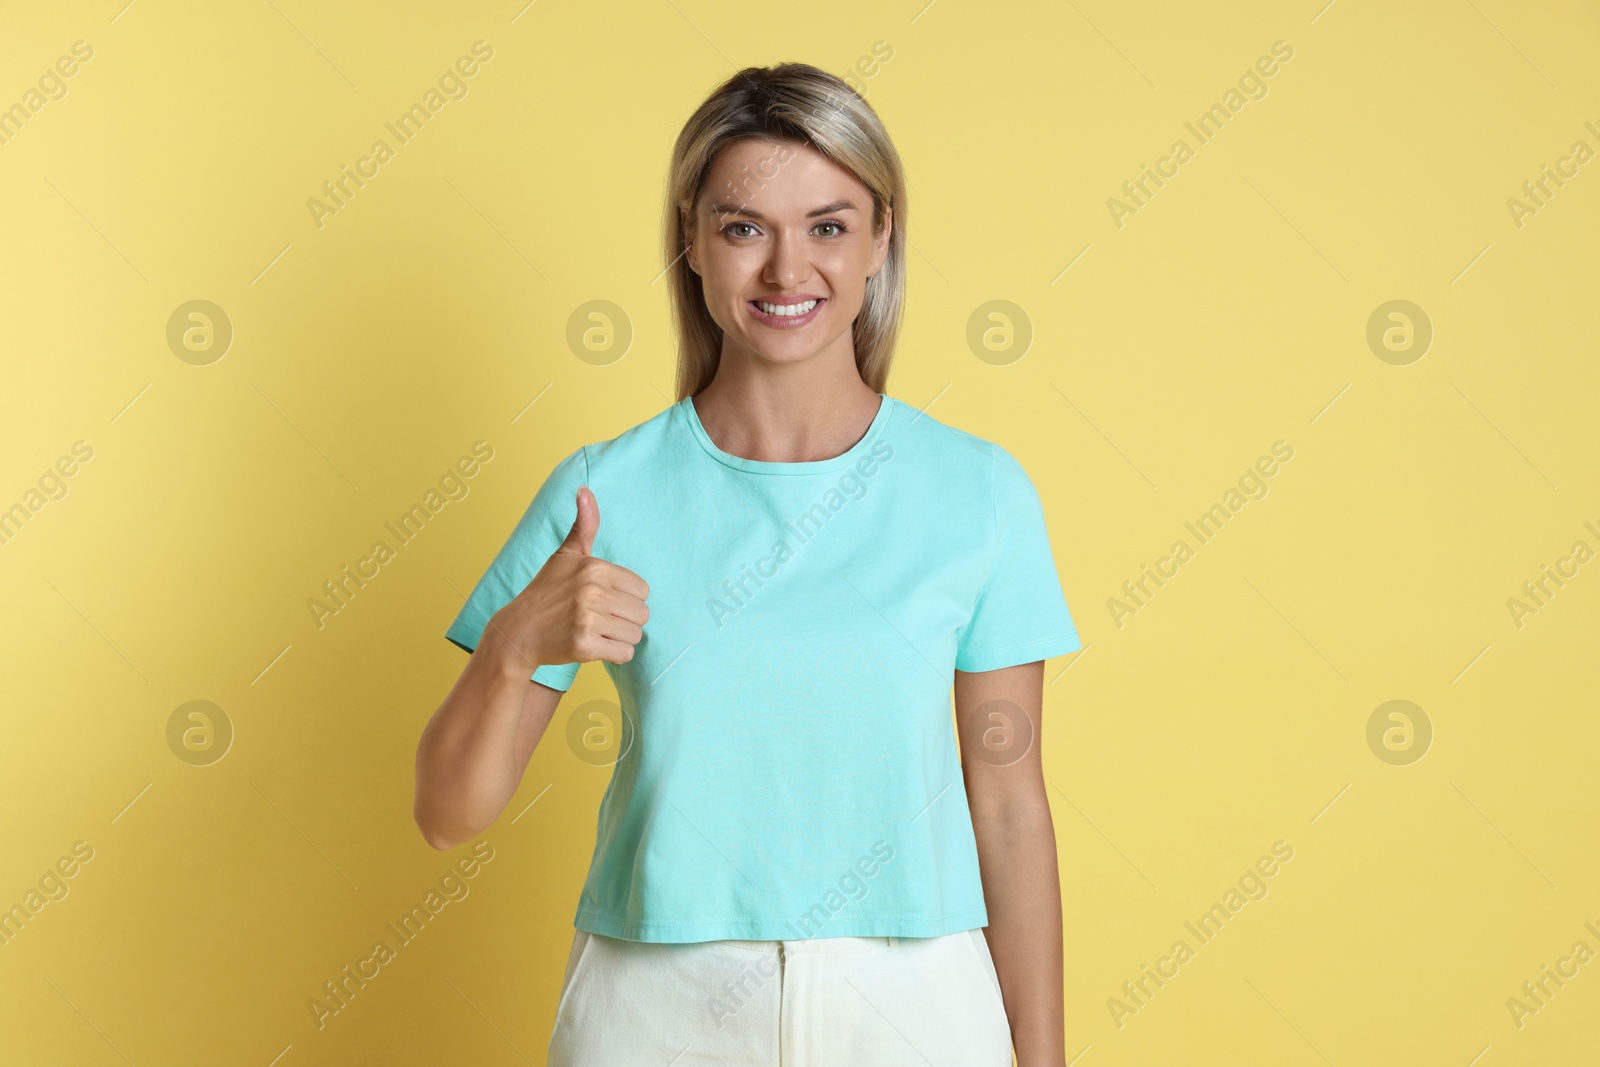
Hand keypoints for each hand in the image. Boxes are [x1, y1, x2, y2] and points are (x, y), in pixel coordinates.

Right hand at [486, 486, 649, 671]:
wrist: (518, 632)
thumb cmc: (547, 592)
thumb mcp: (565, 555)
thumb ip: (584, 525)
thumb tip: (585, 490)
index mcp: (595, 568)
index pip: (643, 590)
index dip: (626, 598)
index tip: (604, 600)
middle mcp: (593, 592)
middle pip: (642, 614)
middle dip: (625, 619)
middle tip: (599, 618)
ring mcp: (588, 620)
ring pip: (636, 635)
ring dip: (620, 637)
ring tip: (596, 631)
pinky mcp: (585, 647)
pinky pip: (625, 654)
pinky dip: (614, 654)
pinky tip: (594, 645)